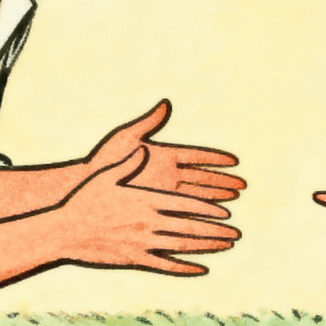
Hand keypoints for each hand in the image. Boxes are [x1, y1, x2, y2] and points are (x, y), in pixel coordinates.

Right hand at [58, 156, 240, 274]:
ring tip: (227, 246)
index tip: (226, 212)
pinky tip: (202, 270)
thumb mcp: (106, 175)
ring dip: (208, 247)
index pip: (185, 205)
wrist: (63, 231)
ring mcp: (142, 244)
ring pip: (182, 246)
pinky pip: (165, 266)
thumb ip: (129, 162)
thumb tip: (145, 148)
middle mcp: (148, 223)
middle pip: (190, 227)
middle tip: (237, 233)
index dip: (208, 209)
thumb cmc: (83, 199)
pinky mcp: (134, 260)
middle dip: (216, 230)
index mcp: (145, 201)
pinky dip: (186, 268)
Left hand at [84, 100, 245, 203]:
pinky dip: (196, 216)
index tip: (234, 161)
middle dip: (222, 182)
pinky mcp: (154, 206)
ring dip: (215, 200)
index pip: (196, 156)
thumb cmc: (102, 161)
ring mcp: (161, 192)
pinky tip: (210, 221)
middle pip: (201, 178)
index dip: (215, 159)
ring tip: (233, 202)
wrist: (83, 186)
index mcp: (163, 156)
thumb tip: (166, 104)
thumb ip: (148, 123)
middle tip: (242, 186)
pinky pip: (180, 212)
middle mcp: (166, 175)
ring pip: (195, 197)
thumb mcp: (125, 139)